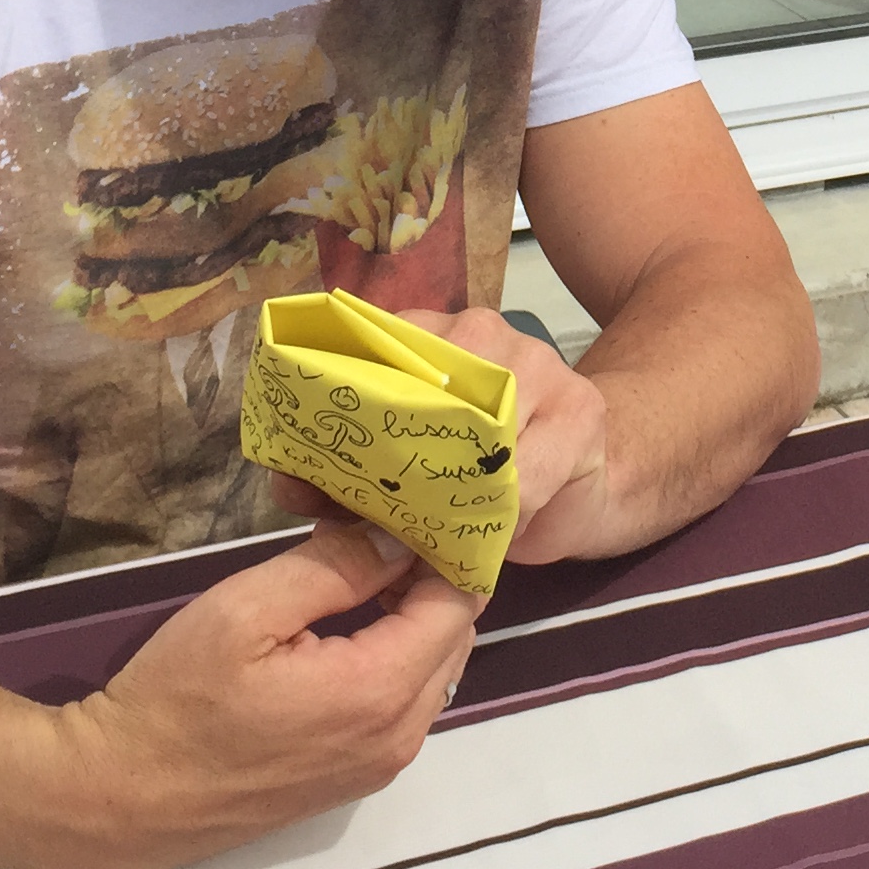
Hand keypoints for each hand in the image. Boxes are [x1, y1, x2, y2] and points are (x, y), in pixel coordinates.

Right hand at [56, 520, 479, 868]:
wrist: (122, 798)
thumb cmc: (176, 698)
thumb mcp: (247, 610)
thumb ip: (335, 567)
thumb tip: (399, 538)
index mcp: (380, 691)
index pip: (458, 601)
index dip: (442, 548)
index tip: (411, 507)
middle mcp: (400, 735)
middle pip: (454, 635)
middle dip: (428, 579)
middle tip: (378, 531)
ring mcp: (381, 764)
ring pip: (434, 669)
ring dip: (412, 618)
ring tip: (361, 571)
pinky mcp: (358, 777)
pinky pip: (406, 703)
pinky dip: (395, 658)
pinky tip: (349, 627)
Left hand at [262, 308, 611, 564]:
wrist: (583, 481)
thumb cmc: (476, 476)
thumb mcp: (394, 478)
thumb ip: (339, 477)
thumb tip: (285, 480)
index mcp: (421, 334)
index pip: (365, 351)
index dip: (337, 411)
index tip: (311, 466)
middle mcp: (476, 332)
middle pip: (420, 387)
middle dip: (393, 461)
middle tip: (374, 516)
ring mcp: (535, 360)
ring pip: (475, 432)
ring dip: (449, 495)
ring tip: (429, 536)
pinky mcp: (581, 407)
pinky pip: (528, 475)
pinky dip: (501, 516)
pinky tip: (489, 537)